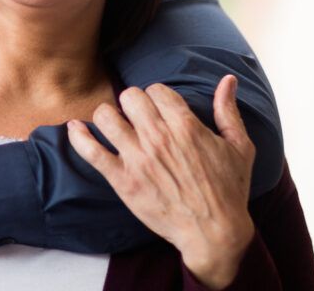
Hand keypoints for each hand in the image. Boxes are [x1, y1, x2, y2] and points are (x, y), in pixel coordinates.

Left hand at [67, 75, 255, 289]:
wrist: (214, 232)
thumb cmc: (229, 190)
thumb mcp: (239, 147)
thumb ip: (228, 110)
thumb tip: (228, 80)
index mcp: (186, 126)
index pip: (156, 90)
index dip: (156, 96)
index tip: (157, 108)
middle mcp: (158, 138)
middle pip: (129, 97)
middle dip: (133, 103)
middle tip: (137, 117)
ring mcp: (138, 159)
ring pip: (106, 116)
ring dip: (108, 116)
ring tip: (115, 125)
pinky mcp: (122, 180)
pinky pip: (91, 151)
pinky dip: (79, 137)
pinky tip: (74, 128)